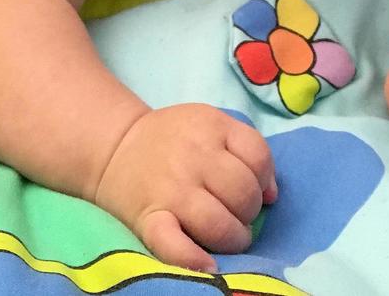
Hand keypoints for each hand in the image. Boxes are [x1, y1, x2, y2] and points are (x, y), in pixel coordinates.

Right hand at [95, 103, 277, 271]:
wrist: (115, 146)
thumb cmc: (173, 138)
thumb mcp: (210, 124)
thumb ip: (246, 148)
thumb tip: (272, 195)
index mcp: (211, 126)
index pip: (258, 155)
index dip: (264, 179)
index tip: (255, 190)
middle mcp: (193, 156)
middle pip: (243, 192)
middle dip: (249, 211)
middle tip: (238, 215)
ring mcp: (171, 189)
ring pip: (219, 223)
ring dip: (234, 238)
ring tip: (229, 237)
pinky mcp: (149, 219)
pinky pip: (174, 246)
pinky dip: (194, 259)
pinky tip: (208, 264)